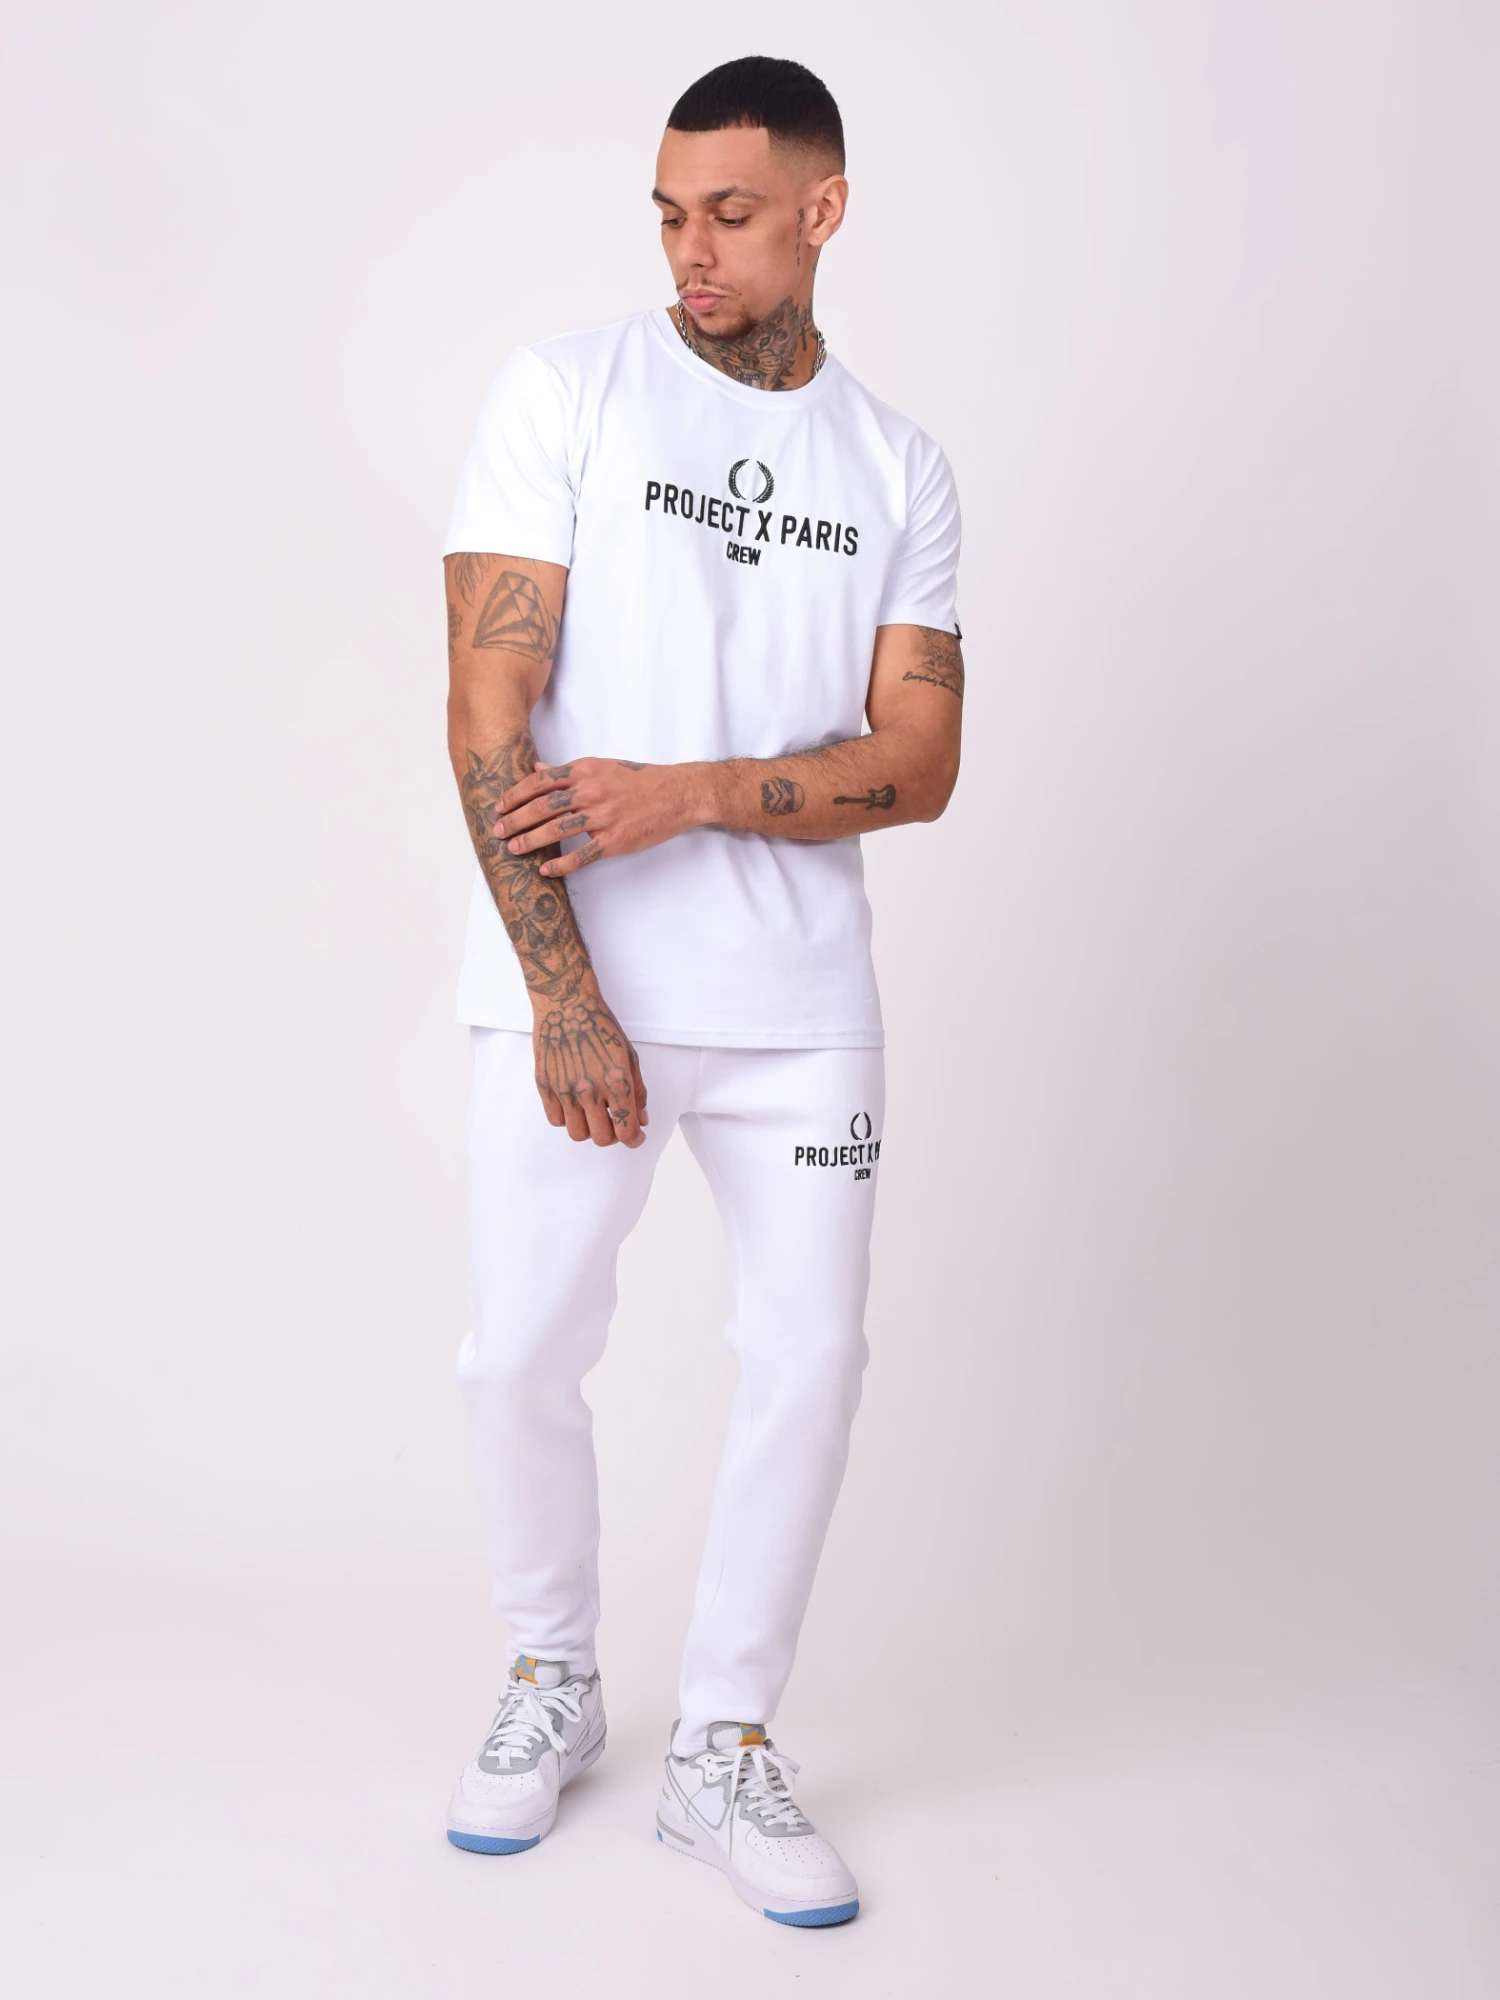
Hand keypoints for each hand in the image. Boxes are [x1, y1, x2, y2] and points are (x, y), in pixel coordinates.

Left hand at [495, 758, 699, 878]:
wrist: (678, 794)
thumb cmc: (641, 779)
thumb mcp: (603, 766)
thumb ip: (568, 770)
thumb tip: (538, 769)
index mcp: (585, 771)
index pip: (540, 782)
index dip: (516, 794)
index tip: (499, 805)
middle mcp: (590, 791)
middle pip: (542, 806)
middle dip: (515, 820)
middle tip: (497, 831)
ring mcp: (602, 817)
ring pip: (557, 830)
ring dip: (530, 840)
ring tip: (513, 849)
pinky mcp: (614, 840)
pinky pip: (581, 855)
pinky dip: (560, 864)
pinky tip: (545, 869)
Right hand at [532, 979, 648, 1146]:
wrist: (566, 1004)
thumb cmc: (600, 1026)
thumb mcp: (629, 1056)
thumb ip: (637, 1092)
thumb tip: (641, 1120)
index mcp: (615, 1082)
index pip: (625, 1131)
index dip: (634, 1140)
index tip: (635, 1136)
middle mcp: (589, 1090)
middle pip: (601, 1138)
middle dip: (612, 1135)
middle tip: (614, 1123)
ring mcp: (564, 1089)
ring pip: (577, 1133)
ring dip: (588, 1129)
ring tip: (592, 1113)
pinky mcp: (545, 1085)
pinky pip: (556, 1119)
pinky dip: (567, 1118)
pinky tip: (574, 1104)